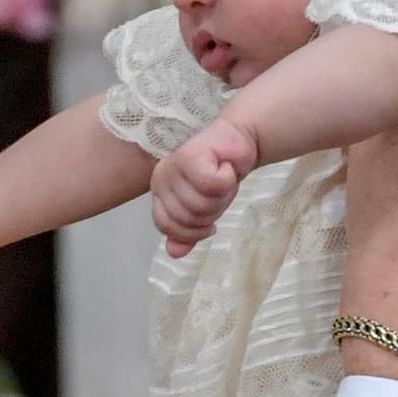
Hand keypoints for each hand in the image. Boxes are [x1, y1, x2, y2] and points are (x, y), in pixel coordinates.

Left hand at [152, 118, 257, 257]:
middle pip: (187, 218)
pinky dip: (227, 180)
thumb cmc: (219, 176)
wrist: (238, 143)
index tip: (209, 221)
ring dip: (221, 196)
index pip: (167, 227)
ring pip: (200, 204)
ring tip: (222, 178)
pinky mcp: (191, 155)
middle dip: (212, 211)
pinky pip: (211, 185)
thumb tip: (174, 254)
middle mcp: (160, 179)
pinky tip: (225, 167)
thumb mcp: (203, 211)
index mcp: (159, 194)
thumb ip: (187, 233)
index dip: (192, 231)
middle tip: (218, 192)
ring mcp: (173, 166)